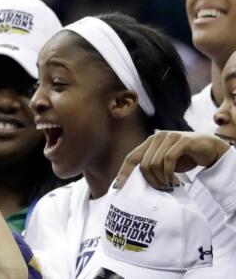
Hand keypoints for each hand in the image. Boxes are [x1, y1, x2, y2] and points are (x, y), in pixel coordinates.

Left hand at [115, 131, 230, 189]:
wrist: (210, 148)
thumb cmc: (185, 158)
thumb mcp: (166, 164)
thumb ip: (153, 168)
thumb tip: (136, 184)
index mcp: (149, 143)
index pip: (131, 158)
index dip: (124, 172)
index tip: (118, 187)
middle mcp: (156, 137)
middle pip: (143, 164)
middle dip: (151, 181)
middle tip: (162, 189)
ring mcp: (168, 137)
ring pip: (154, 163)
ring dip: (162, 179)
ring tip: (170, 186)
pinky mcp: (181, 140)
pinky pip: (168, 160)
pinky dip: (169, 174)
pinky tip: (175, 182)